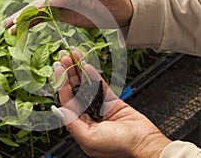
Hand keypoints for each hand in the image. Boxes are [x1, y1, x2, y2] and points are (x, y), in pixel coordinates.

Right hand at [2, 0, 132, 33]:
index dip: (36, 9)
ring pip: (38, 14)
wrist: (120, 10)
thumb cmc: (115, 1)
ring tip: (9, 30)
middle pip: (38, 7)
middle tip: (7, 25)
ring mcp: (61, 7)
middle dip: (22, 16)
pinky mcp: (63, 15)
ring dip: (23, 22)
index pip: (50, 1)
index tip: (25, 17)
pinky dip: (33, 24)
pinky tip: (23, 30)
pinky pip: (45, 20)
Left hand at [53, 50, 170, 157]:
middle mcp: (88, 115)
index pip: (67, 100)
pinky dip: (93, 75)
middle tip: (64, 58)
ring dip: (79, 71)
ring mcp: (99, 107)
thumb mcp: (90, 138)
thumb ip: (72, 123)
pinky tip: (87, 66)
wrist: (145, 143)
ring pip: (86, 86)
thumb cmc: (119, 146)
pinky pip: (99, 86)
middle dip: (68, 73)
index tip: (58, 69)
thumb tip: (59, 109)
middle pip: (74, 90)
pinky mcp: (111, 101)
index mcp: (80, 125)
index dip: (61, 84)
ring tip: (73, 56)